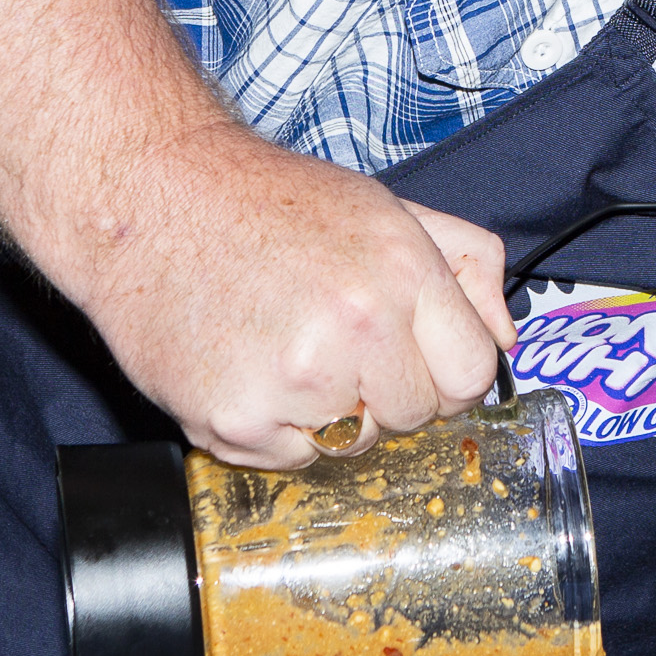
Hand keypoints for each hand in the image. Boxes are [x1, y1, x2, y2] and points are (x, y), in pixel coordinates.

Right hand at [70, 122, 515, 468]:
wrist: (150, 195)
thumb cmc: (267, 203)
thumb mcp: (388, 208)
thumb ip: (467, 267)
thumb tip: (505, 340)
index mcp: (403, 273)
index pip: (474, 376)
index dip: (444, 370)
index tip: (409, 354)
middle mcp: (357, 329)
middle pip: (416, 417)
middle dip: (385, 390)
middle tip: (331, 339)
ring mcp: (296, 381)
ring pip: (354, 444)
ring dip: (329, 412)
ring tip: (282, 346)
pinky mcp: (236, 419)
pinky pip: (289, 460)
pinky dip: (271, 429)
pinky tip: (245, 366)